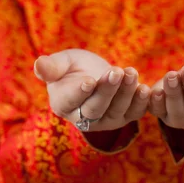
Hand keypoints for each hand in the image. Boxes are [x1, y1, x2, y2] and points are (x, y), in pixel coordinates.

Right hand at [34, 49, 150, 130]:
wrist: (94, 73)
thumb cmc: (74, 67)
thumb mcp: (63, 62)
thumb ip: (52, 66)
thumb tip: (37, 64)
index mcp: (63, 104)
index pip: (71, 101)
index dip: (79, 92)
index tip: (89, 80)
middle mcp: (84, 118)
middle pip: (96, 107)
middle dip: (107, 90)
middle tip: (116, 71)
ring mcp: (106, 120)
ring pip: (117, 110)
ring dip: (126, 92)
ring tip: (131, 72)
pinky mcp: (125, 117)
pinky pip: (134, 113)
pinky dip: (141, 103)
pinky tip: (146, 89)